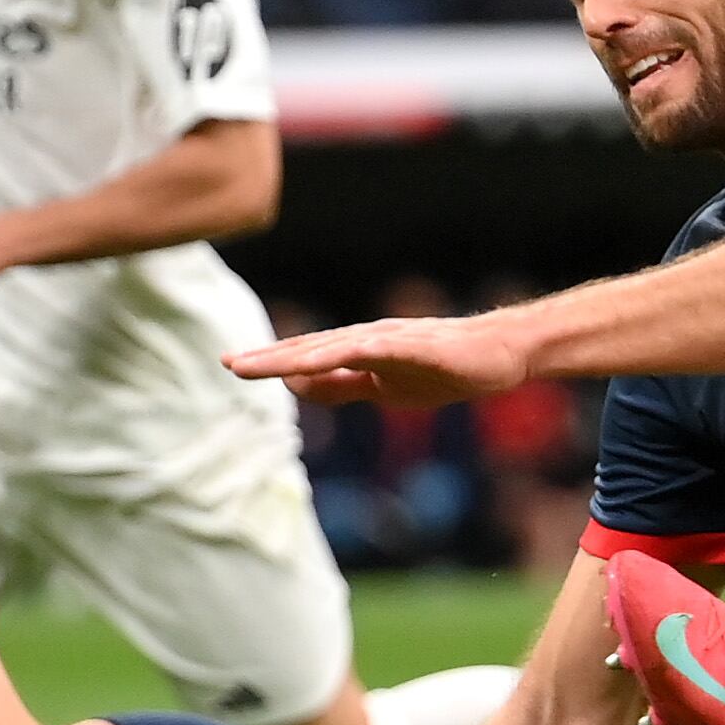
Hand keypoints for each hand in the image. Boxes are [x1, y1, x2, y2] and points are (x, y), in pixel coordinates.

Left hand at [231, 310, 534, 409]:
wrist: (497, 354)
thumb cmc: (442, 367)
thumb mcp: (383, 386)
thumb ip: (342, 385)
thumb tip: (299, 386)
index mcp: (358, 350)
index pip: (305, 357)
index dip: (269, 361)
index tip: (232, 365)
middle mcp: (367, 337)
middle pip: (310, 348)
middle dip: (268, 357)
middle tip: (228, 362)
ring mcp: (390, 339)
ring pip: (332, 347)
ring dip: (294, 355)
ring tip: (261, 363)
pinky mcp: (414, 345)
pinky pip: (372, 350)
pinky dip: (342, 353)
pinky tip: (317, 360)